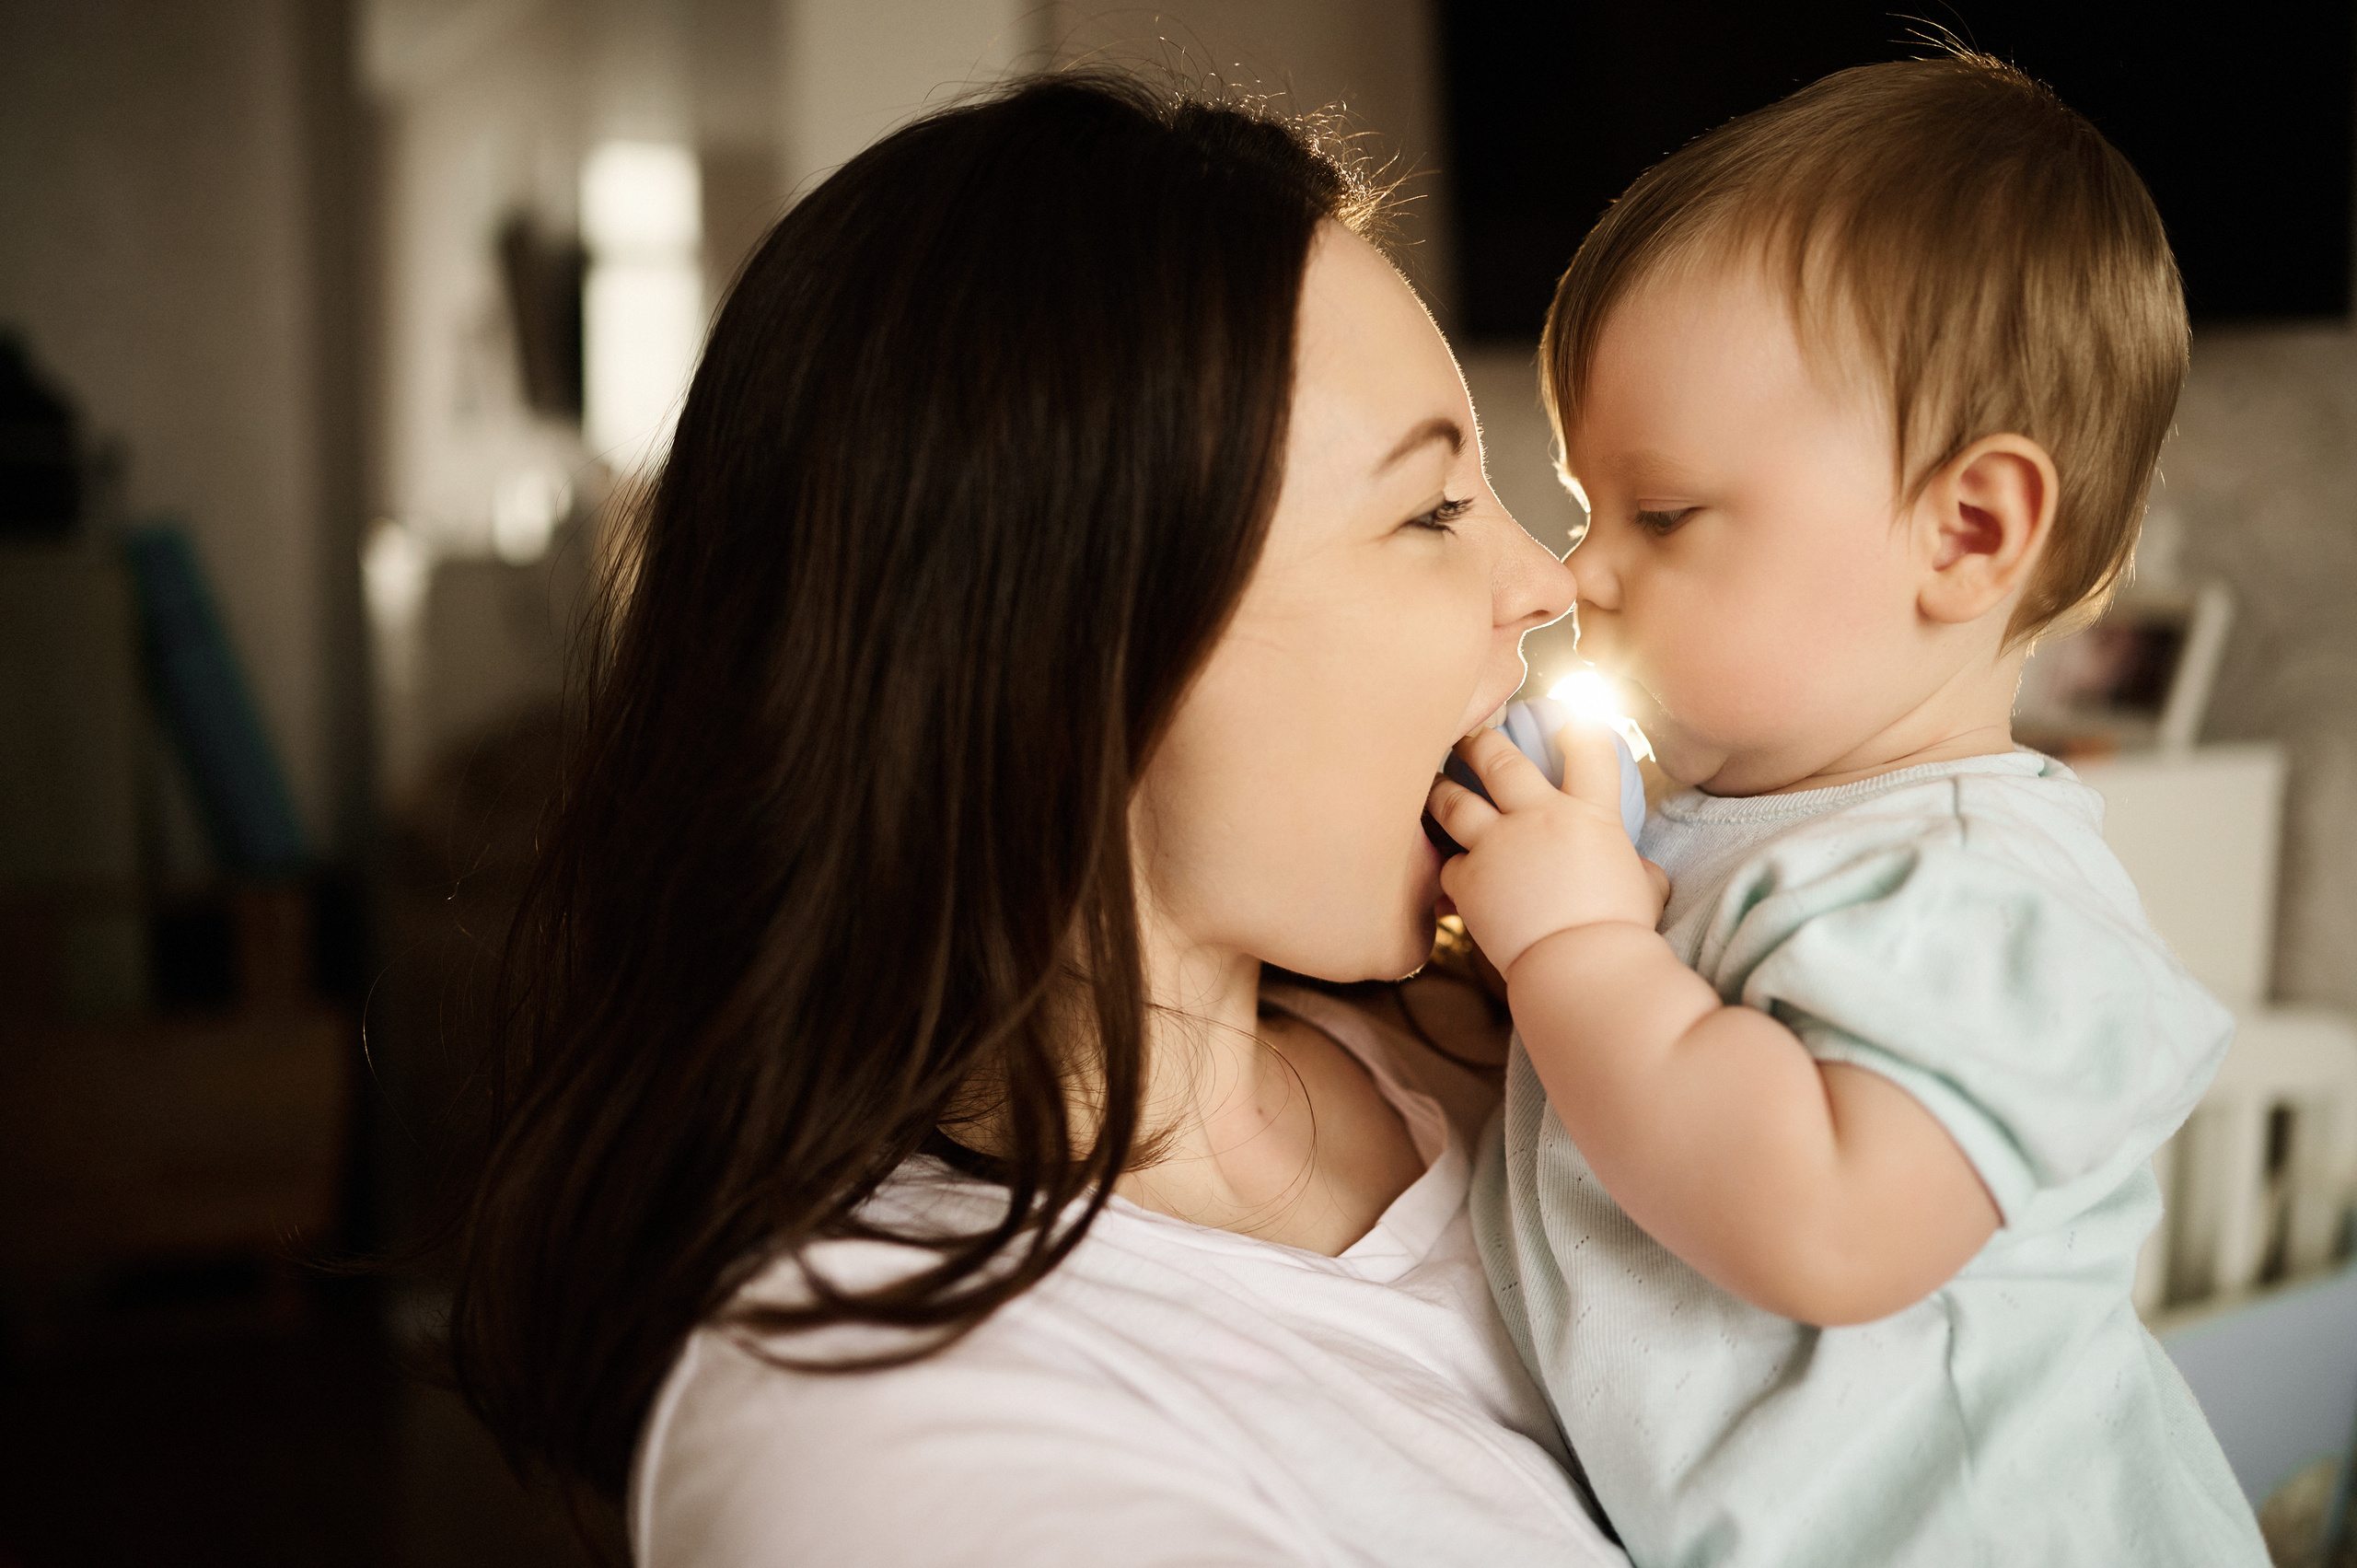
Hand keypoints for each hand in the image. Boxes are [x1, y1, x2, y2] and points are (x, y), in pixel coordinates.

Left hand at [1425, 709, 1667, 974]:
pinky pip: (1449, 863)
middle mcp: (1538, 817)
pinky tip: (1452, 873)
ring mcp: (1497, 844)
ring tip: (1435, 787)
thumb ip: (1638, 871)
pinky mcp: (1468, 878)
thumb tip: (1643, 875)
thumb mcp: (1647, 890)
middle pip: (1498, 760)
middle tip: (1470, 738)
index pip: (1589, 751)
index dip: (1578, 728)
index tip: (1567, 721)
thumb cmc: (1622, 932)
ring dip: (1441, 790)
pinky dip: (1451, 867)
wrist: (1581, 966)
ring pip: (1453, 800)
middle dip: (1479, 742)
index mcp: (1590, 815)